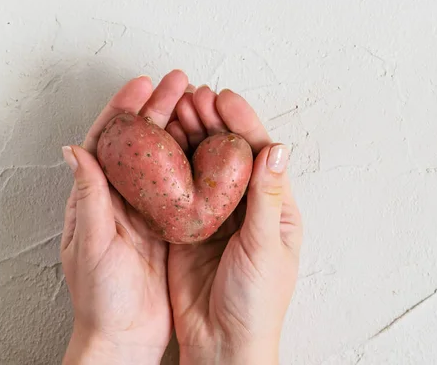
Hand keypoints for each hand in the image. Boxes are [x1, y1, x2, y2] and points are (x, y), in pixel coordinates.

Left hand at [60, 71, 190, 364]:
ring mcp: (147, 210)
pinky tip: (208, 145)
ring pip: (163, 158)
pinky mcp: (168, 226)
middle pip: (140, 143)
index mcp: (96, 198)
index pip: (107, 142)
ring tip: (197, 103)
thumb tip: (75, 149)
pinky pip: (182, 185)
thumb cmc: (100, 298)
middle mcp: (121, 198)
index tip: (142, 85)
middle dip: (157, 108)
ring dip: (178, 128)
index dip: (124, 110)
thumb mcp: (92, 245)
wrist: (125, 337)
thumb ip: (89, 198)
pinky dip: (193, 161)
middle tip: (178, 82)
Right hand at [166, 87, 302, 364]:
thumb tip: (278, 148)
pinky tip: (158, 144)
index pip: (258, 153)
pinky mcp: (185, 228)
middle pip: (226, 153)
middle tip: (191, 96)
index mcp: (273, 207)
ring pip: (199, 165)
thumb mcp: (267, 247)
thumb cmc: (257, 303)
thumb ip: (268, 198)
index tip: (223, 98)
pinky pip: (177, 190)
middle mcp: (243, 206)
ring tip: (174, 109)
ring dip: (188, 136)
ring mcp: (212, 216)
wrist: (222, 343)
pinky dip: (169, 165)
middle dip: (211, 122)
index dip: (242, 122)